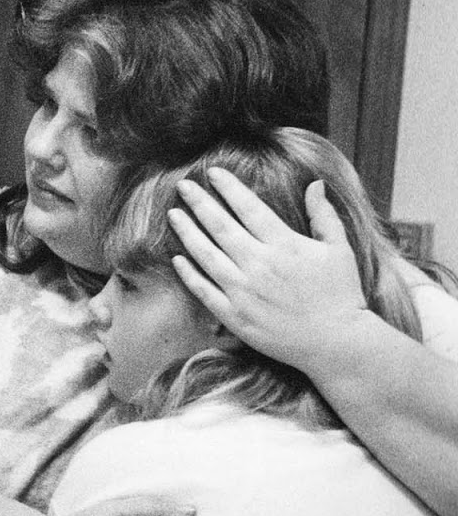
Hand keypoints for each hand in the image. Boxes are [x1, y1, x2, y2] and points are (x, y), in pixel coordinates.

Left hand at [169, 168, 369, 370]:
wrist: (337, 342)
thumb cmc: (341, 294)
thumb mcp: (339, 249)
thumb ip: (324, 215)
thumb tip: (315, 183)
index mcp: (285, 245)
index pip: (249, 208)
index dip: (228, 188)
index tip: (212, 173)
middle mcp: (259, 265)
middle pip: (221, 227)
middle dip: (199, 203)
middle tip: (184, 185)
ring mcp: (244, 292)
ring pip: (206, 255)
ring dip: (187, 232)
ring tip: (173, 214)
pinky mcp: (234, 316)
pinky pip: (204, 290)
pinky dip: (188, 273)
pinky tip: (177, 257)